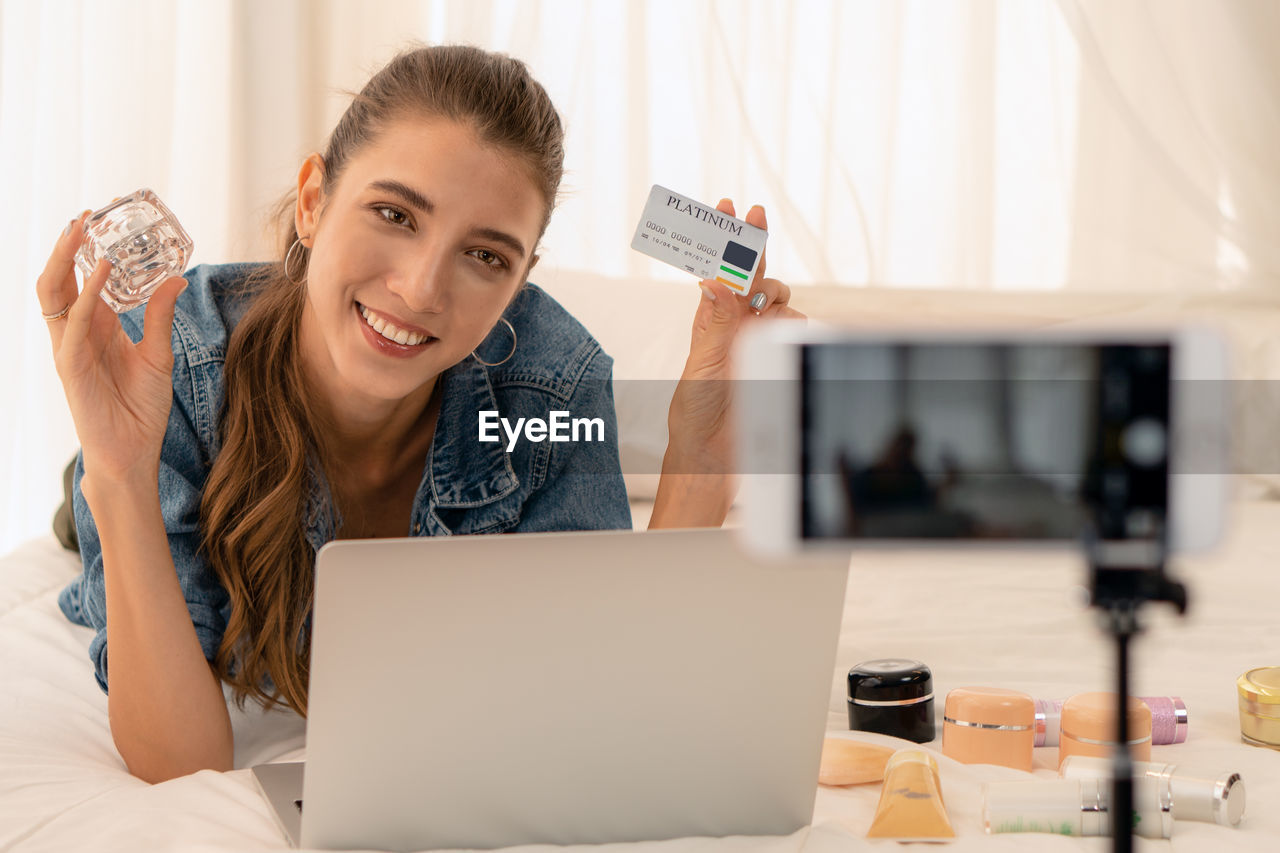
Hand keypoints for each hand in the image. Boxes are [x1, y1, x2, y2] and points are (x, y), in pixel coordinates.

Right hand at [38, 213, 186, 491]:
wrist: (133, 451)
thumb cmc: (141, 407)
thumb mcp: (158, 354)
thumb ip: (160, 316)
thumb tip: (176, 278)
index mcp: (97, 326)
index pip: (83, 278)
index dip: (87, 248)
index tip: (102, 218)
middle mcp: (78, 332)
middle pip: (60, 279)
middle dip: (67, 245)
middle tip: (85, 214)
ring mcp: (70, 348)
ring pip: (55, 294)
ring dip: (66, 259)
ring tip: (81, 230)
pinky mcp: (71, 366)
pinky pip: (73, 325)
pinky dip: (86, 295)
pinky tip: (100, 273)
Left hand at [652, 200, 803, 527]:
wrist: (717, 452)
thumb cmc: (699, 411)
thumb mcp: (705, 361)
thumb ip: (717, 320)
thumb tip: (716, 280)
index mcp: (709, 317)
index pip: (720, 267)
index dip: (725, 236)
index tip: (729, 205)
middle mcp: (734, 322)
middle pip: (753, 272)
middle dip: (754, 243)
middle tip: (753, 213)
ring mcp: (758, 337)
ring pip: (779, 298)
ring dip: (773, 295)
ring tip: (760, 312)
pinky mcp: (777, 354)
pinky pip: (795, 325)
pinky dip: (789, 326)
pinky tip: (775, 344)